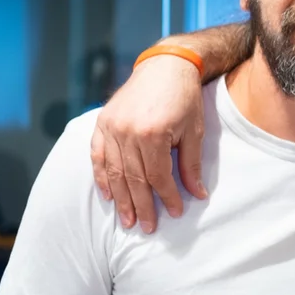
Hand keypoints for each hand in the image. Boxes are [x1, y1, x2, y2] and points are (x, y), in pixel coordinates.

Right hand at [90, 55, 206, 232]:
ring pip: (113, 172)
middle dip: (142, 206)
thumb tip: (197, 195)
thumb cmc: (185, 99)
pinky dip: (101, 177)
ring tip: (128, 221)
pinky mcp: (102, 122)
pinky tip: (108, 195)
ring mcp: (111, 127)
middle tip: (148, 228)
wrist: (165, 66)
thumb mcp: (195, 131)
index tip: (174, 213)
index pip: (158, 177)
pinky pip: (97, 155)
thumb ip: (191, 165)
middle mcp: (127, 132)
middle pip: (133, 179)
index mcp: (153, 134)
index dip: (166, 197)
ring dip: (121, 199)